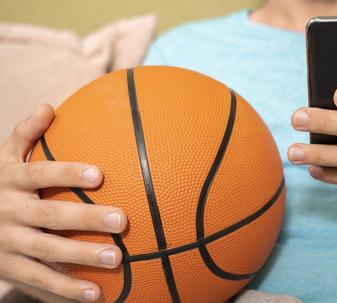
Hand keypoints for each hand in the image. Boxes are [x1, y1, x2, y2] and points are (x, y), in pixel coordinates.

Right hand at [0, 104, 127, 300]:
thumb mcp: (4, 160)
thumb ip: (24, 135)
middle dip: (87, 219)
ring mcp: (7, 245)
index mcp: (10, 182)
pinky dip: (66, 290)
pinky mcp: (10, 270)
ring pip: (47, 252)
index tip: (100, 174)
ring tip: (117, 260)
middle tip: (123, 221)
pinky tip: (95, 295)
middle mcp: (7, 213)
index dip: (67, 173)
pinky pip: (39, 281)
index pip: (39, 174)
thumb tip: (48, 107)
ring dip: (82, 257)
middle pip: (50, 216)